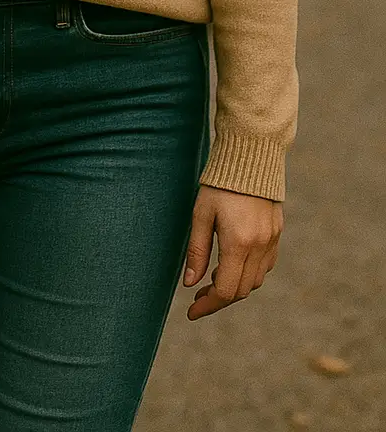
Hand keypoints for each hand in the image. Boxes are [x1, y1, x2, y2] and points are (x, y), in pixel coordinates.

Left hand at [182, 184, 282, 320]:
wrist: (251, 156)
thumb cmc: (219, 183)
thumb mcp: (201, 214)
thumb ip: (196, 250)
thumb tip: (190, 284)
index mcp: (239, 243)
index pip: (225, 290)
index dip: (208, 306)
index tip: (191, 311)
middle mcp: (259, 246)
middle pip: (241, 290)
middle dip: (218, 299)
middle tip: (198, 297)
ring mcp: (272, 241)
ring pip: (254, 281)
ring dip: (234, 287)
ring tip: (211, 279)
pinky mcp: (277, 234)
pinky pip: (265, 266)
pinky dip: (248, 273)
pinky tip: (232, 265)